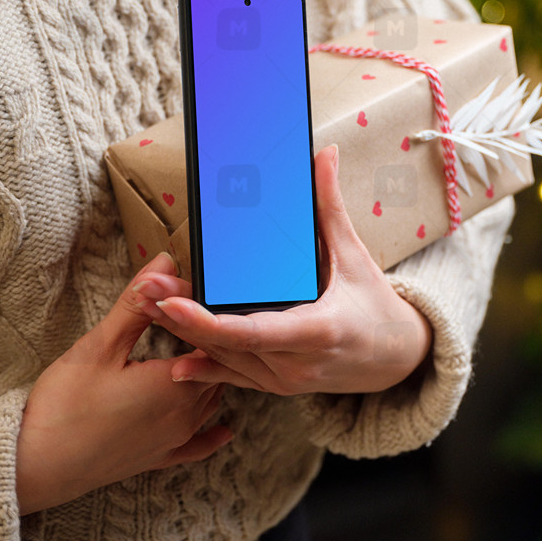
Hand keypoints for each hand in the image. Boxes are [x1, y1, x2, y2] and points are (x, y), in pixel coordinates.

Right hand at [15, 252, 230, 515]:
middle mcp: (185, 414)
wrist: (37, 466)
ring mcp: (174, 441)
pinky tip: (224, 430)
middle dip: (208, 344)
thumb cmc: (66, 403)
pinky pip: (197, 445)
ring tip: (207, 354)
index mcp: (175, 383)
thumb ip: (138, 304)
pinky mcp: (158, 459)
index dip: (203, 316)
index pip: (208, 340)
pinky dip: (212, 433)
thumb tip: (165, 263)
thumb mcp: (100, 345)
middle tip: (199, 319)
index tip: (198, 295)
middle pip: (213, 371)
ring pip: (209, 403)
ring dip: (209, 378)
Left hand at [135, 145, 431, 395]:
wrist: (398, 361)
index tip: (172, 303)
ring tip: (145, 304)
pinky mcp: (277, 386)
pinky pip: (233, 377)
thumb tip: (325, 154)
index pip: (254, 331)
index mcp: (318, 330)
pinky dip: (202, 365)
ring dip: (183, 335)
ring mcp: (285, 381)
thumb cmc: (377, 306)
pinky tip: (173, 360)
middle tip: (142, 290)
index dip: (208, 322)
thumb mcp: (355, 256)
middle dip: (180, 318)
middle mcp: (297, 364)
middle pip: (226, 345)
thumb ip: (330, 206)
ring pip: (224, 361)